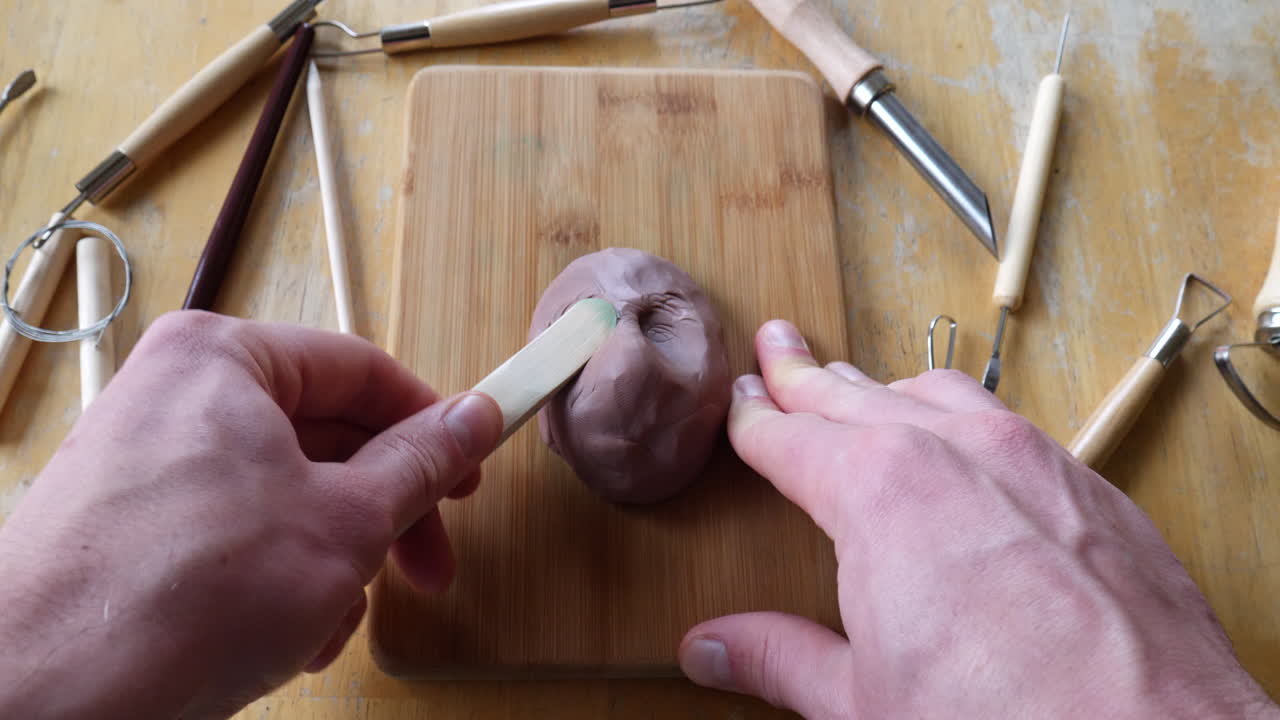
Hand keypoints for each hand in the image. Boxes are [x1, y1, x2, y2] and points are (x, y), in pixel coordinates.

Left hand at [0, 312, 501, 718]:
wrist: (45, 697)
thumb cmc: (187, 593)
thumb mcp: (345, 524)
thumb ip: (420, 465)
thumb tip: (475, 418)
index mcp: (223, 359)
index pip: (360, 370)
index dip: (430, 424)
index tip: (472, 468)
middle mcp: (175, 394)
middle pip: (321, 437)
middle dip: (380, 516)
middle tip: (426, 567)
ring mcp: (143, 457)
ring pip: (280, 493)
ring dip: (330, 561)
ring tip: (333, 623)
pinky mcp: (126, 521)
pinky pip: (230, 527)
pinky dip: (273, 578)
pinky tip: (285, 639)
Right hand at [678, 320, 1276, 718]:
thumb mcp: (863, 702)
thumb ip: (781, 659)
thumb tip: (714, 649)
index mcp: (877, 492)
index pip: (790, 436)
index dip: (754, 418)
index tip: (740, 403)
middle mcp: (954, 452)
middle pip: (856, 396)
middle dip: (807, 374)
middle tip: (778, 346)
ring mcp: (1031, 458)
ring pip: (937, 395)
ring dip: (885, 388)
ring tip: (857, 384)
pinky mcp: (1090, 484)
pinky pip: (1007, 422)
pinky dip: (963, 418)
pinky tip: (960, 439)